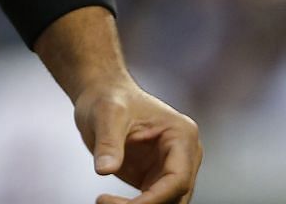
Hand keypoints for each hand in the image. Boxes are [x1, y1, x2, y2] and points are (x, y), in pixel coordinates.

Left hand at [73, 77, 201, 203]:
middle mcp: (184, 155)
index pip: (178, 178)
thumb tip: (104, 170)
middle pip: (176, 195)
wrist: (101, 94)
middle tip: (106, 203)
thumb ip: (108, 142)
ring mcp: (171, 167)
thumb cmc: (107, 97)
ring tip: (104, 201)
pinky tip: (108, 202)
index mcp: (182, 135)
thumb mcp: (106, 114)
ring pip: (166, 202)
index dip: (155, 198)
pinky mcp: (155, 178)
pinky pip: (151, 201)